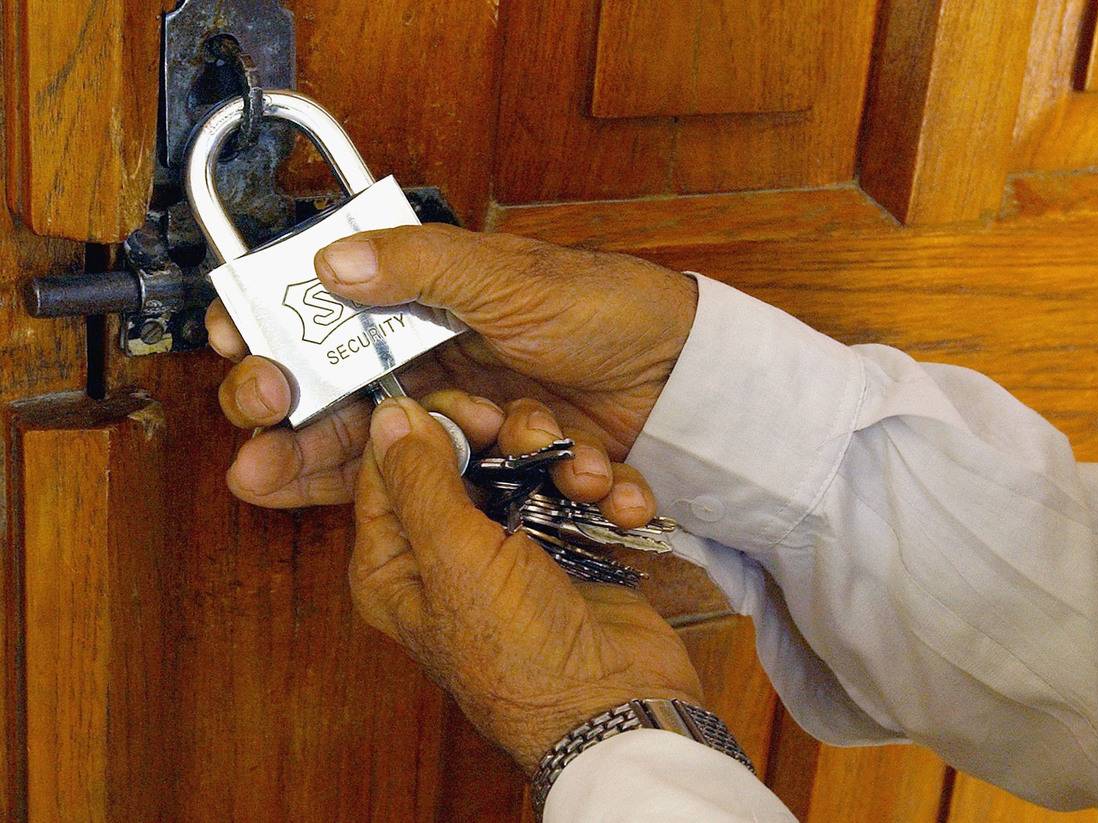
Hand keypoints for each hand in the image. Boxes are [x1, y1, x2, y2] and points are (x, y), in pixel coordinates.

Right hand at [206, 225, 697, 507]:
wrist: (684, 376)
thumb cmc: (603, 308)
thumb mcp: (511, 278)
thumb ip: (424, 267)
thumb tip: (332, 262)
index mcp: (423, 312)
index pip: (327, 328)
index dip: (275, 343)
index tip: (241, 356)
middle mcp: (432, 371)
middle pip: (340, 413)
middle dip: (296, 441)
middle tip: (257, 467)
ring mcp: (464, 427)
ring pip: (395, 467)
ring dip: (391, 478)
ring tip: (427, 459)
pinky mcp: (501, 472)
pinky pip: (474, 497)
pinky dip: (497, 498)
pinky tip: (541, 474)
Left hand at [354, 395, 701, 771]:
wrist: (618, 707)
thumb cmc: (520, 650)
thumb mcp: (456, 559)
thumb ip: (419, 480)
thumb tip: (387, 415)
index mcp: (396, 559)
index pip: (391, 463)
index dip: (430, 426)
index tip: (474, 413)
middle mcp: (448, 547)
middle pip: (465, 452)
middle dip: (509, 439)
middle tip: (537, 440)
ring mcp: (514, 544)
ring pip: (530, 463)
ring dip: (569, 463)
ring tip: (591, 485)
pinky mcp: (571, 544)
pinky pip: (580, 490)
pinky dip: (606, 492)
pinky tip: (624, 510)